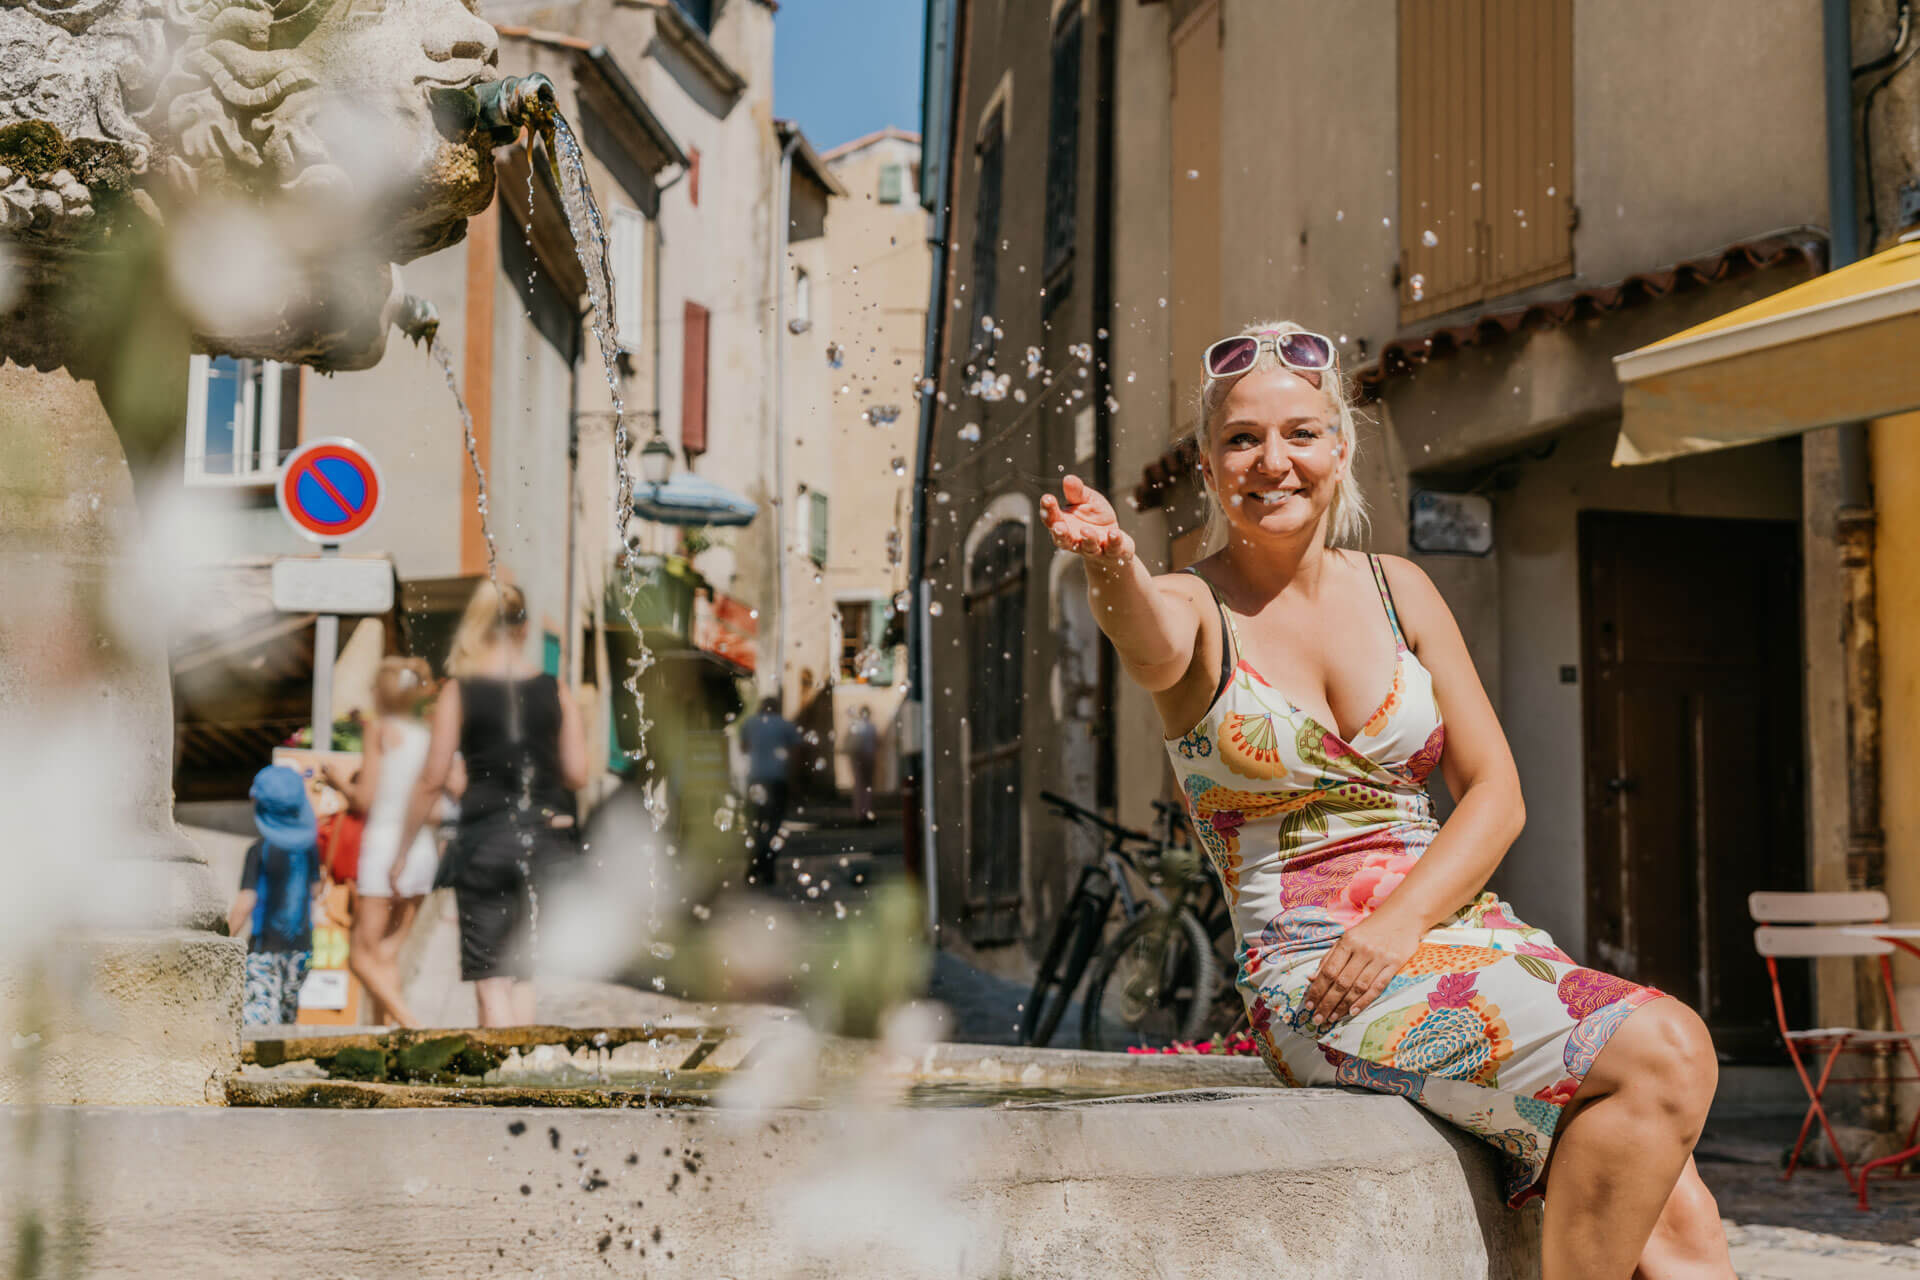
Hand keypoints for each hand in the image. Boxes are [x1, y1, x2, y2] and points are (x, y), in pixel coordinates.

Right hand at [1040, 475, 1134, 563]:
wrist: (1114, 539)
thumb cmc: (1095, 518)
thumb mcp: (1087, 500)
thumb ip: (1077, 493)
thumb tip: (1068, 478)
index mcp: (1064, 524)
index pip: (1052, 518)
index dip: (1048, 509)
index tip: (1047, 498)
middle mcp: (1075, 539)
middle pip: (1063, 539)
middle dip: (1060, 533)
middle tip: (1058, 526)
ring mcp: (1093, 547)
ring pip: (1087, 546)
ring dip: (1086, 539)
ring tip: (1086, 530)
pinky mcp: (1111, 551)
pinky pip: (1112, 548)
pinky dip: (1113, 541)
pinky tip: (1113, 533)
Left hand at [1302, 911, 1423, 1028]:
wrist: (1403, 915)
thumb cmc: (1371, 929)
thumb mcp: (1348, 937)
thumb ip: (1330, 957)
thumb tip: (1312, 978)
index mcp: (1347, 941)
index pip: (1328, 970)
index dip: (1317, 989)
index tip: (1309, 1004)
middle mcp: (1362, 950)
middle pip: (1341, 982)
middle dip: (1327, 1002)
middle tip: (1318, 1018)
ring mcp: (1379, 958)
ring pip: (1358, 987)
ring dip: (1343, 1006)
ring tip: (1332, 1018)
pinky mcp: (1394, 964)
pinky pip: (1377, 987)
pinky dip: (1364, 1001)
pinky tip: (1353, 1012)